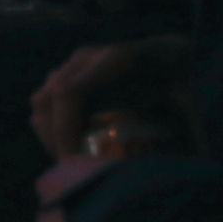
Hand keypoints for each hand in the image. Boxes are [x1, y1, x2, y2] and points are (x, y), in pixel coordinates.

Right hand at [30, 36, 191, 158]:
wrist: (167, 57)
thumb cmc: (177, 80)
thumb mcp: (181, 95)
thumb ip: (177, 115)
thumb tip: (174, 153)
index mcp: (115, 60)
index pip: (69, 92)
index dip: (63, 128)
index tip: (72, 158)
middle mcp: (87, 58)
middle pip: (48, 97)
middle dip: (53, 136)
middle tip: (68, 164)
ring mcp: (73, 64)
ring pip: (41, 100)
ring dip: (47, 132)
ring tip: (65, 156)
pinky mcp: (67, 74)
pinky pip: (45, 101)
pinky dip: (50, 125)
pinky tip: (66, 143)